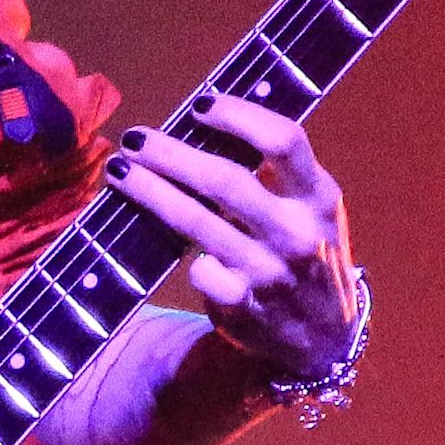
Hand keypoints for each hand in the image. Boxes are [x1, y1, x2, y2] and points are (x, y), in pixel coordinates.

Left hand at [116, 95, 355, 384]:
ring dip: (151, 191)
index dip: (239, 115)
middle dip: (172, 154)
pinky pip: (199, 271)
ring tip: (120, 170)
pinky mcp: (244, 307)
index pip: (284, 141)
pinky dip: (184, 256)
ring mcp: (270, 272)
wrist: (325, 339)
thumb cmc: (307, 254)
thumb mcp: (314, 211)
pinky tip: (165, 244)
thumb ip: (279, 174)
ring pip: (198, 222)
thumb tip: (210, 122)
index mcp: (320, 198)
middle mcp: (298, 233)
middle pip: (227, 179)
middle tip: (136, 139)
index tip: (201, 104)